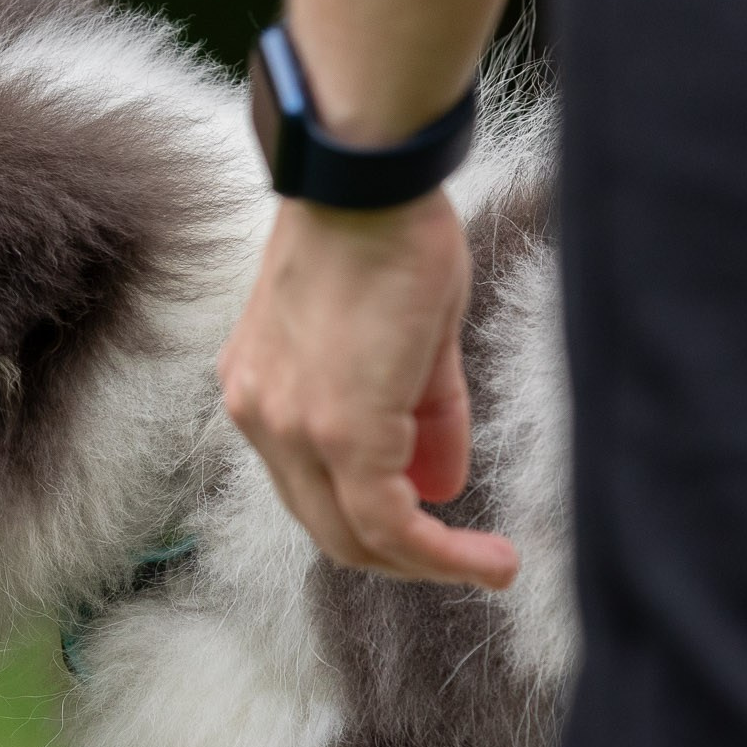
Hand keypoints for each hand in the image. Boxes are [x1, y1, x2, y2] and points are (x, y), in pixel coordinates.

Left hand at [219, 193, 518, 588]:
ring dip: (423, 562)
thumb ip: (419, 418)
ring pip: (352, 534)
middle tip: (463, 560)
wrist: (367, 182)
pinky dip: (437, 551)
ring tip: (486, 564)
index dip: (375, 522)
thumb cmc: (387, 232)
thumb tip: (439, 487)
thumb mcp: (407, 338)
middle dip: (399, 557)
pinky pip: (385, 520)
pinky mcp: (336, 430)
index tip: (435, 529)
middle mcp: (260, 415)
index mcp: (262, 390)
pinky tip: (485, 557)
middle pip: (326, 525)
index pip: (311, 487)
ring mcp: (288, 427)